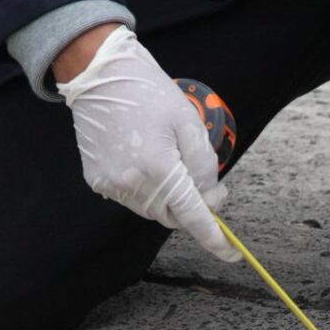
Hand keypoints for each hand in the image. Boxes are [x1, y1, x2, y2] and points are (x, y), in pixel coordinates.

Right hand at [55, 26, 238, 261]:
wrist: (99, 75)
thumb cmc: (149, 93)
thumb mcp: (190, 124)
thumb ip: (204, 167)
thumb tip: (208, 199)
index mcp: (159, 168)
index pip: (193, 216)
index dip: (215, 239)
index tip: (232, 254)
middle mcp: (132, 184)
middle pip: (173, 217)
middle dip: (193, 208)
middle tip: (210, 186)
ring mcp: (111, 185)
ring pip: (153, 210)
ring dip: (169, 199)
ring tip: (172, 163)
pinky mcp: (97, 180)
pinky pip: (131, 198)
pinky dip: (147, 190)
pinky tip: (145, 160)